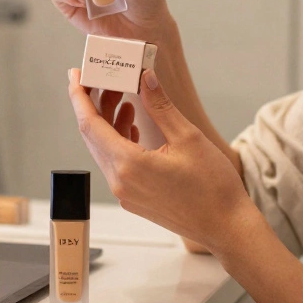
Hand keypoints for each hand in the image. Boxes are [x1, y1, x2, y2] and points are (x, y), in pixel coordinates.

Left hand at [66, 67, 258, 255]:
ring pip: (105, 150)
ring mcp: (125, 194)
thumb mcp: (188, 138)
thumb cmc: (213, 187)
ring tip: (124, 98)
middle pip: (94, 136)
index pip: (90, 124)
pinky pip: (116, 165)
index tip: (75, 74)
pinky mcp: (134, 200)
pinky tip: (132, 127)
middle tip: (105, 80)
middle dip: (96, 104)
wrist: (227, 228)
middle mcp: (120, 182)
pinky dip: (119, 142)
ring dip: (109, 123)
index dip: (79, 95)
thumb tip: (145, 78)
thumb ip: (160, 106)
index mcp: (129, 165)